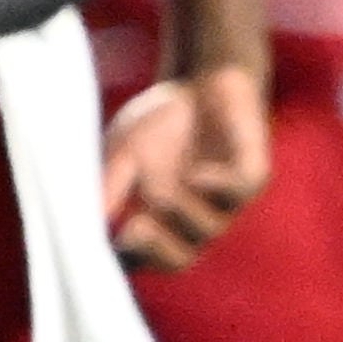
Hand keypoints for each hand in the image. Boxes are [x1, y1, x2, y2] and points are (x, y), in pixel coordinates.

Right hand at [101, 65, 269, 270]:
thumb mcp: (125, 150)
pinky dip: (217, 186)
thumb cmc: (158, 121)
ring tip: (160, 192)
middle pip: (178, 260)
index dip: (123, 262)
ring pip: (210, 228)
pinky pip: (240, 192)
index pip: (139, 258)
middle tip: (130, 231)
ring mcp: (224, 201)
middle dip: (155, 251)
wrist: (202, 79)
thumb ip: (111, 183)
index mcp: (155, 219)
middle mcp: (191, 219)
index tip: (103, 251)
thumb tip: (91, 218)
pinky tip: (196, 175)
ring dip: (182, 211)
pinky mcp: (251, 174)